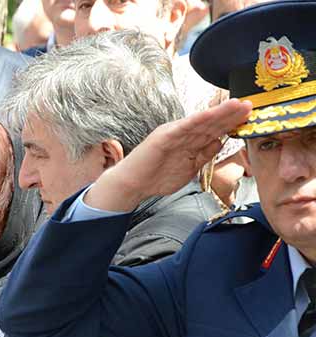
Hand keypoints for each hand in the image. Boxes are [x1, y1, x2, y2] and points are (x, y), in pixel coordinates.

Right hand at [85, 98, 252, 210]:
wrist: (132, 184)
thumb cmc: (156, 177)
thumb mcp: (189, 168)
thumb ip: (204, 155)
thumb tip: (220, 142)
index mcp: (189, 141)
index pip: (214, 130)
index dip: (231, 123)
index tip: (249, 118)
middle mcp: (183, 134)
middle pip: (211, 123)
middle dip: (231, 115)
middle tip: (250, 105)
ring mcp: (173, 133)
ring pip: (200, 122)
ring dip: (219, 113)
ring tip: (238, 105)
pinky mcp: (163, 137)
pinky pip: (183, 127)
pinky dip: (197, 120)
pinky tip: (211, 114)